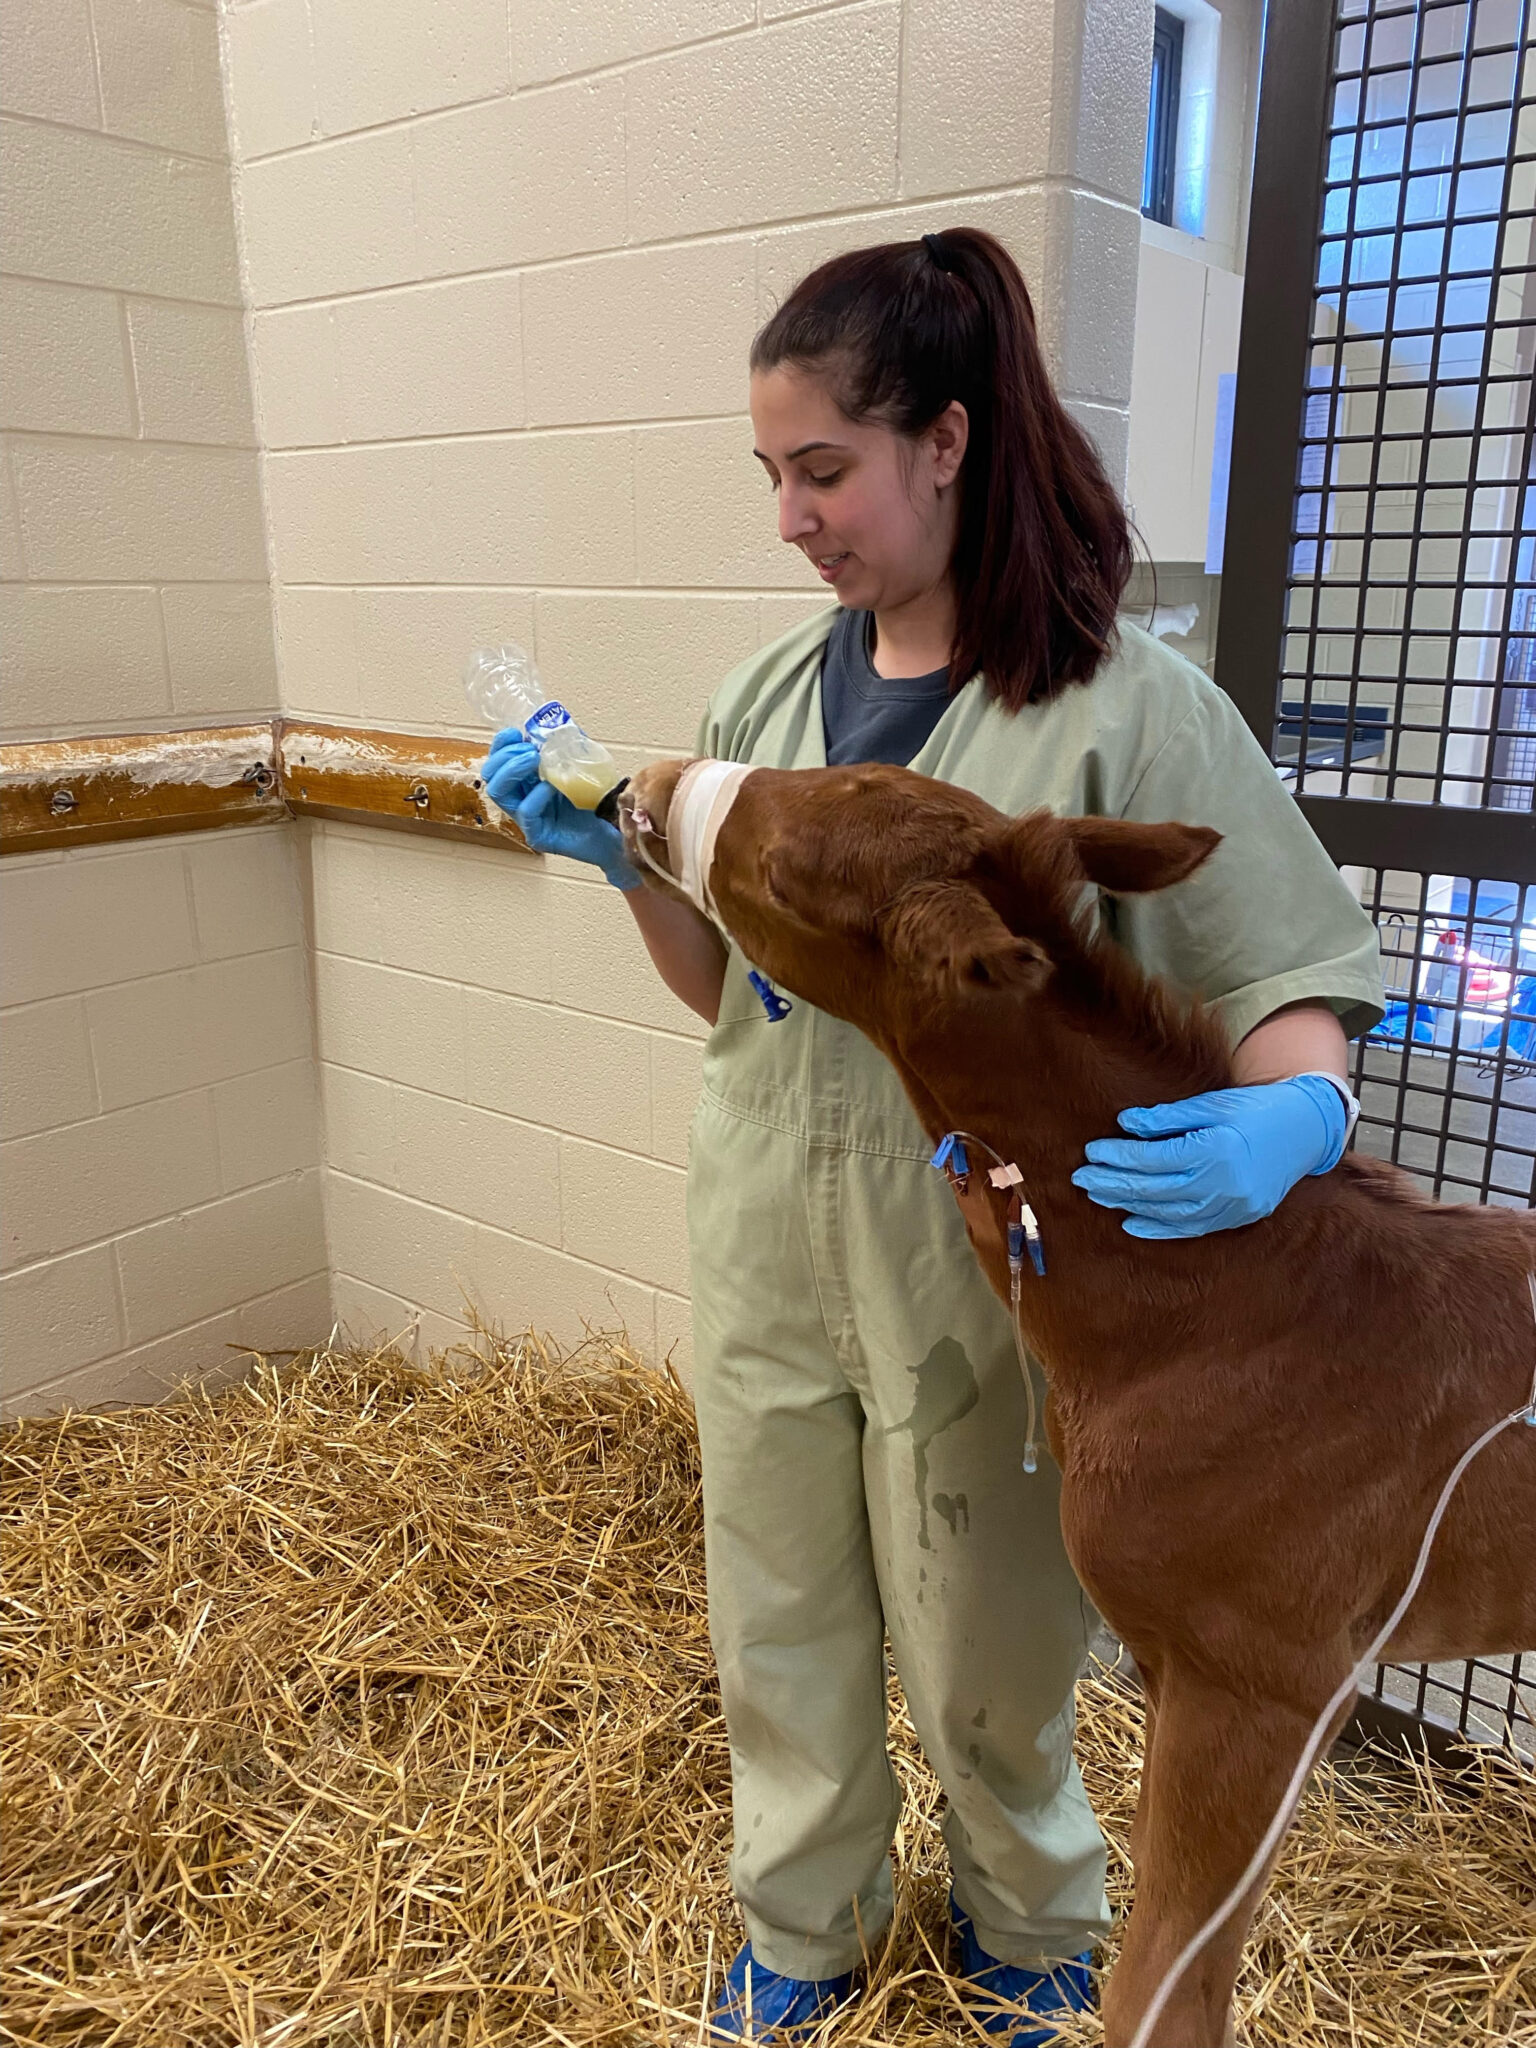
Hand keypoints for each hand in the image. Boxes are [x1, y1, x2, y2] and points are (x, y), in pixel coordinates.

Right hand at [480, 728, 639, 890]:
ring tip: (535, 760)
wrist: (616, 832)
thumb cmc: (597, 803)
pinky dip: (536, 795)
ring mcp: (528, 820)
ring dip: (514, 770)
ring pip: (500, 793)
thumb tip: (560, 723)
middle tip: (529, 750)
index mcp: (527, 783)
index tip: (515, 732)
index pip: (498, 761)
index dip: (501, 745)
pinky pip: (526, 812)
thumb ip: (569, 747)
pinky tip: (551, 787)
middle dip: (505, 756)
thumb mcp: (581, 766)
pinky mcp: (538, 836)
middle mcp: (521, 800)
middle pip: (491, 776)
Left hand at [1071, 1074, 1349, 1238]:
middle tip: (1081, 1178)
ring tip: (1099, 1195)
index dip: (1117, 1156)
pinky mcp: (1238, 1217)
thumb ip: (1167, 1118)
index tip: (1091, 1151)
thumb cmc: (1255, 1109)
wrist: (1306, 1130)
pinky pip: (1191, 1228)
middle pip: (1154, 1188)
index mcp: (1215, 1149)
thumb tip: (1125, 1124)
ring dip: (1128, 1205)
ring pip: (1168, 1212)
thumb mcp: (1211, 1103)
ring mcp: (1232, 1206)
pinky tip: (1131, 1223)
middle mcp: (1223, 1183)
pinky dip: (1159, 1228)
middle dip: (1113, 1183)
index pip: (1152, 1158)